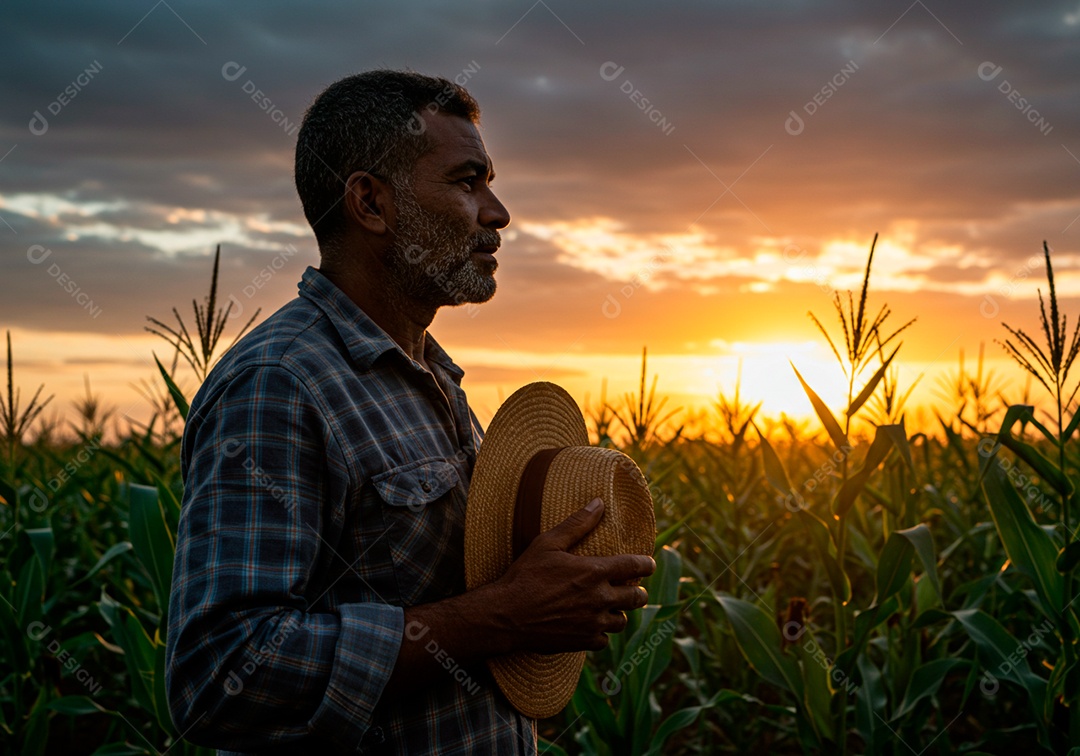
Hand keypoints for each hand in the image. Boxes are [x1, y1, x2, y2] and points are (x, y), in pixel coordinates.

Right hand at [491, 498, 655, 653]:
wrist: (506, 616)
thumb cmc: (526, 576)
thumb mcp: (548, 543)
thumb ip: (577, 524)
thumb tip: (598, 503)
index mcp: (595, 571)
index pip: (635, 566)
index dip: (646, 564)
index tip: (649, 564)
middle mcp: (600, 598)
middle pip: (636, 598)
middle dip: (638, 592)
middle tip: (632, 589)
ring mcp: (592, 623)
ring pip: (621, 621)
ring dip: (619, 613)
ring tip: (610, 607)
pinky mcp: (582, 641)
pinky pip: (603, 640)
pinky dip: (600, 634)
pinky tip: (591, 626)